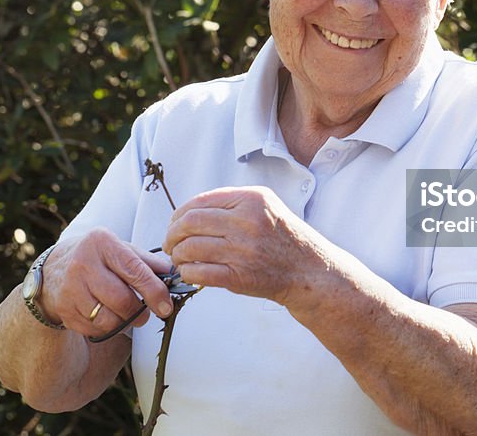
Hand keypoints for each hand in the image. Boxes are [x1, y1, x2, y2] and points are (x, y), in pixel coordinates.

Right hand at [39, 227, 173, 336]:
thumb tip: (173, 275)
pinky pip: (95, 329)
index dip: (155, 292)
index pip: (135, 271)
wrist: (53, 269)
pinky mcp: (64, 309)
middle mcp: (83, 263)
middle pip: (122, 300)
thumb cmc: (97, 258)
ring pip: (108, 319)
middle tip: (146, 314)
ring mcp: (70, 288)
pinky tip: (107, 316)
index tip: (166, 306)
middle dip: (139, 312)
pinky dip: (107, 328)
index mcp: (102, 242)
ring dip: (124, 322)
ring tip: (127, 315)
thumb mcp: (120, 250)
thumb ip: (147, 262)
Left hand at [162, 186, 329, 305]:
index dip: (179, 213)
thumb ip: (232, 204)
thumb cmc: (283, 238)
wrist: (307, 270)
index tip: (174, 223)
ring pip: (190, 248)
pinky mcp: (239, 276)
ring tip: (179, 258)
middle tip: (169, 242)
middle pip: (190, 223)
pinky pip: (199, 272)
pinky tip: (189, 272)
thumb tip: (189, 211)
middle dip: (172, 234)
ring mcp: (243, 250)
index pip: (200, 201)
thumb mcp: (265, 206)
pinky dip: (187, 272)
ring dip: (177, 254)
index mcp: (251, 200)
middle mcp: (247, 222)